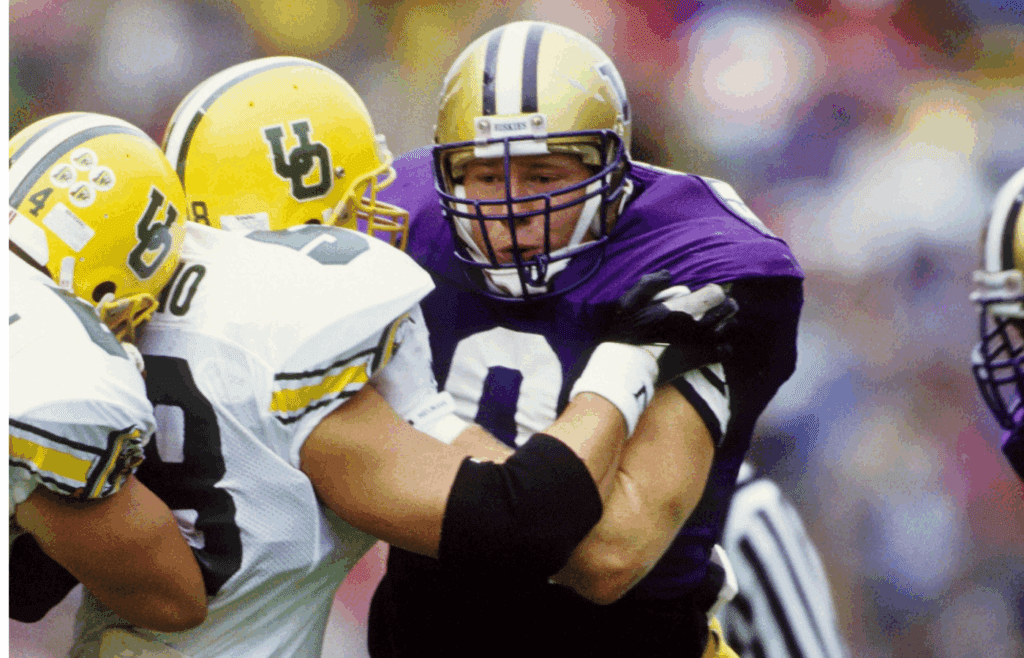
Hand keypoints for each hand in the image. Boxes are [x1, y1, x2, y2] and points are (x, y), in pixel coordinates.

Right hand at [606, 270, 737, 382]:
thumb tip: (668, 275)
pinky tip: (711, 343)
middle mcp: (701, 325)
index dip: (711, 290)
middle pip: (730, 307)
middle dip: (721, 304)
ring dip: (724, 322)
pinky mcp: (703, 359)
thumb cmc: (627, 333)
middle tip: (708, 306)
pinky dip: (723, 345)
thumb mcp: (630, 301)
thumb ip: (649, 283)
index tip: (700, 293)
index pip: (718, 292)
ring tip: (711, 323)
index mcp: (686, 308)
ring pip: (730, 326)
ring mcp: (704, 343)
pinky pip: (726, 349)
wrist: (630, 367)